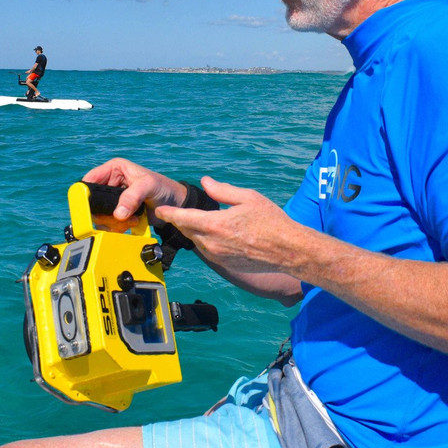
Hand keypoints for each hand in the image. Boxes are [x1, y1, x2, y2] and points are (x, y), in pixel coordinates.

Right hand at [81, 158, 187, 222]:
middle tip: (119, 217)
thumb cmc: (163, 188)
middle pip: (92, 202)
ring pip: (99, 216)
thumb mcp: (149, 186)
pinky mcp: (119, 213)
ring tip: (131, 219)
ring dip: (113, 222)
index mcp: (114, 169)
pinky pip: (109, 224)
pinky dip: (117, 227)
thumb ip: (132, 197)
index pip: (89, 180)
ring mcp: (114, 200)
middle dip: (103, 213)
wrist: (175, 205)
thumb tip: (118, 214)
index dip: (85, 194)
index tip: (90, 209)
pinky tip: (132, 224)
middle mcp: (110, 183)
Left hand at [157, 176, 300, 275]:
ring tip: (199, 221)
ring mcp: (218, 257)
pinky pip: (209, 251)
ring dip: (194, 231)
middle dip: (180, 221)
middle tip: (177, 212)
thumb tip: (205, 182)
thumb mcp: (248, 197)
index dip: (168, 213)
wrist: (287, 250)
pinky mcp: (224, 265)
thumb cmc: (271, 221)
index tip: (160, 210)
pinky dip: (207, 242)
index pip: (182, 218)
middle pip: (186, 230)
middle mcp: (212, 243)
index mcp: (215, 224)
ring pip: (197, 241)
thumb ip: (222, 190)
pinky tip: (216, 234)